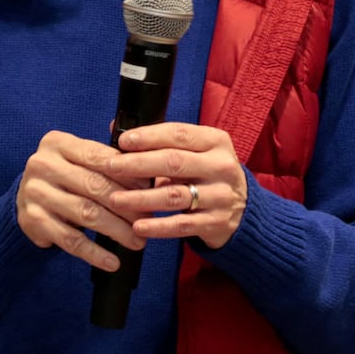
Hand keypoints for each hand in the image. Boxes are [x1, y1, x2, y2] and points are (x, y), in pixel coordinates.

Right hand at [17, 130, 146, 271]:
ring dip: (116, 230)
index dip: (127, 174)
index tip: (149, 190)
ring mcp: (35, 193)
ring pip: (85, 213)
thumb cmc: (64, 177)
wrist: (26, 199)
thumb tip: (150, 177)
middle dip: (126, 205)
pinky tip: (112, 262)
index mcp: (57, 143)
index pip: (98, 157)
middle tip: (147, 219)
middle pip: (94, 185)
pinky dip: (94, 253)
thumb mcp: (79, 161)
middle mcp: (42, 165)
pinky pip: (70, 240)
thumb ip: (108, 162)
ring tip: (137, 241)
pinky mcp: (33, 220)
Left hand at [106, 123, 247, 248]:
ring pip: (175, 195)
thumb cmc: (207, 173)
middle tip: (111, 166)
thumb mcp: (195, 151)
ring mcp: (221, 196)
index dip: (149, 136)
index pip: (179, 134)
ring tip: (115, 199)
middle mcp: (221, 166)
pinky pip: (182, 225)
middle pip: (174, 162)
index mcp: (216, 141)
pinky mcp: (217, 222)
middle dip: (138, 164)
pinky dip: (158, 226)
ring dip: (141, 198)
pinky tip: (138, 226)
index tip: (123, 140)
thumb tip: (115, 127)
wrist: (244, 209)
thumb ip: (160, 141)